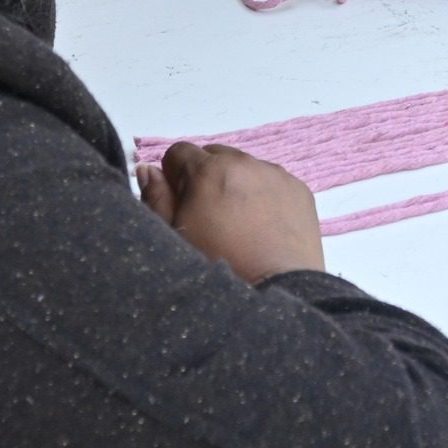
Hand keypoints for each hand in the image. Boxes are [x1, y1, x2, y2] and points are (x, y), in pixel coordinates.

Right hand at [137, 143, 324, 283]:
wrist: (275, 294)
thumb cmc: (215, 269)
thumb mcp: (173, 238)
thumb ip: (156, 199)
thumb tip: (148, 169)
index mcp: (207, 171)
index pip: (179, 153)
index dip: (174, 178)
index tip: (180, 205)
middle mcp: (244, 163)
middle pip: (214, 155)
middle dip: (205, 177)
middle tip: (208, 217)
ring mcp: (275, 174)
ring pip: (245, 167)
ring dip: (236, 185)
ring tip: (238, 226)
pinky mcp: (299, 190)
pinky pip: (273, 182)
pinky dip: (264, 196)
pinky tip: (263, 229)